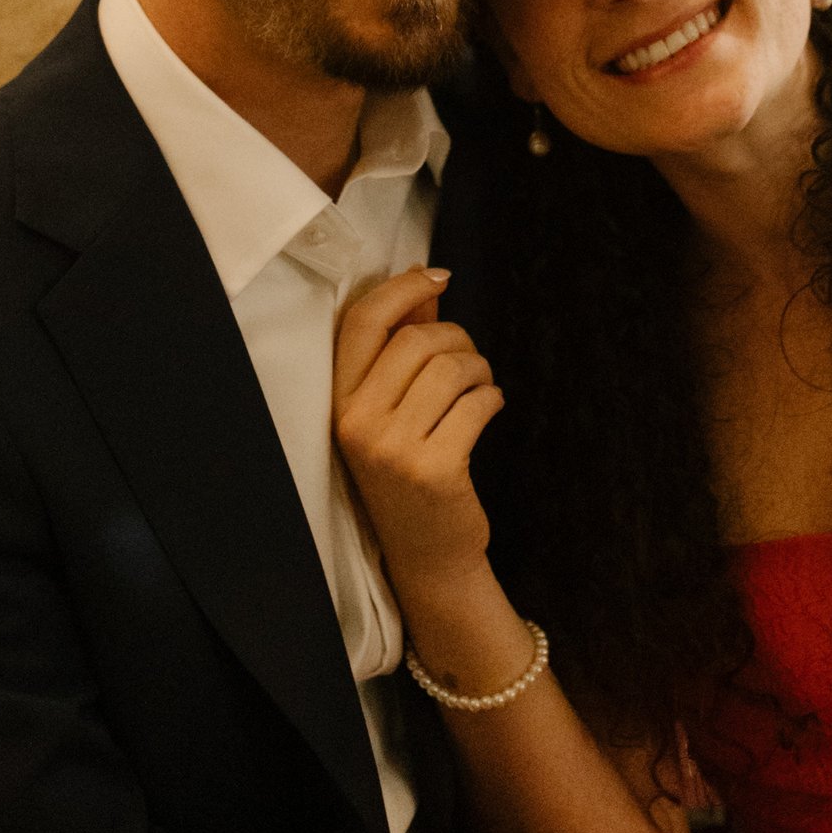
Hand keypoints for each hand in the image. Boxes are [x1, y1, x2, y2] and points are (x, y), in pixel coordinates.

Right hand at [333, 269, 504, 603]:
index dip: (402, 289)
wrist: (428, 556)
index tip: (438, 276)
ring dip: (480, 369)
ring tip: (482, 387)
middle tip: (471, 361)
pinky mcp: (435, 469)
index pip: (362, 322)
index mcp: (338, 403)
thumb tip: (424, 282)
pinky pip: (478, 404)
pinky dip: (493, 399)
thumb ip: (402, 348)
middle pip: (416, 340)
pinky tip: (490, 409)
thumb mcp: (391, 412)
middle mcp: (357, 424)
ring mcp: (393, 450)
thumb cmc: (409, 472)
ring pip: (452, 368)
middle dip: (457, 338)